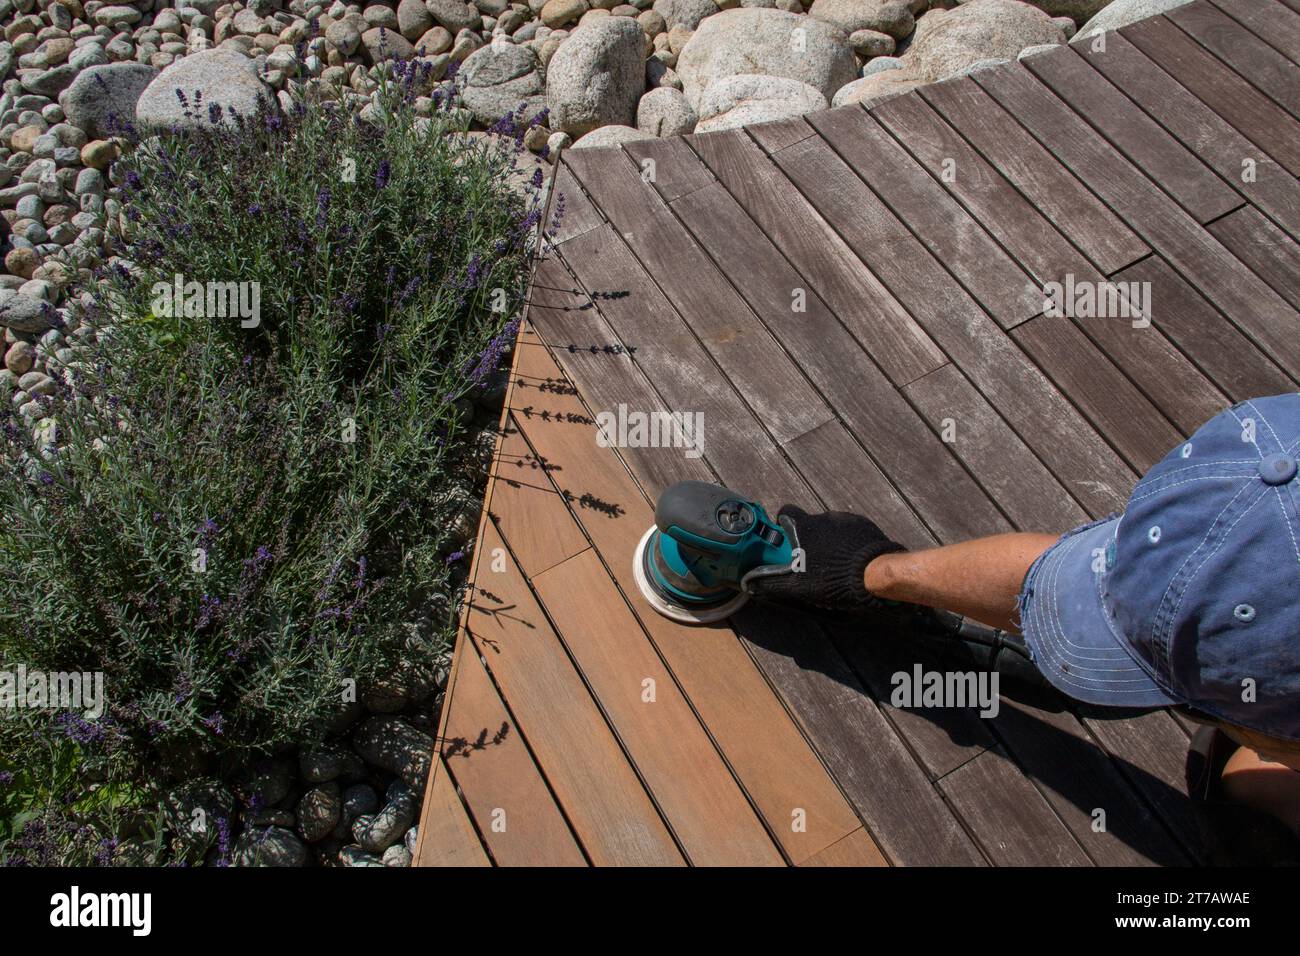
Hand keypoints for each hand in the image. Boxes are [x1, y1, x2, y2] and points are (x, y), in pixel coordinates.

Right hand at [741, 505, 904, 617]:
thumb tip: (750, 585)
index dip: (784, 523)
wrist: (875, 573)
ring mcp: (846, 518)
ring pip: (831, 526)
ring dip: (829, 540)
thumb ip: (772, 584)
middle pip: (810, 522)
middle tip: (812, 560)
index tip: (786, 539)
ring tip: (835, 563)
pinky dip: (848, 541)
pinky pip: (850, 530)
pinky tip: (852, 559)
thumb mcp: (798, 587)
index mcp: (805, 526)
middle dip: (809, 538)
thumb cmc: (832, 578)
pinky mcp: (865, 524)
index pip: (786, 512)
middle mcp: (824, 516)